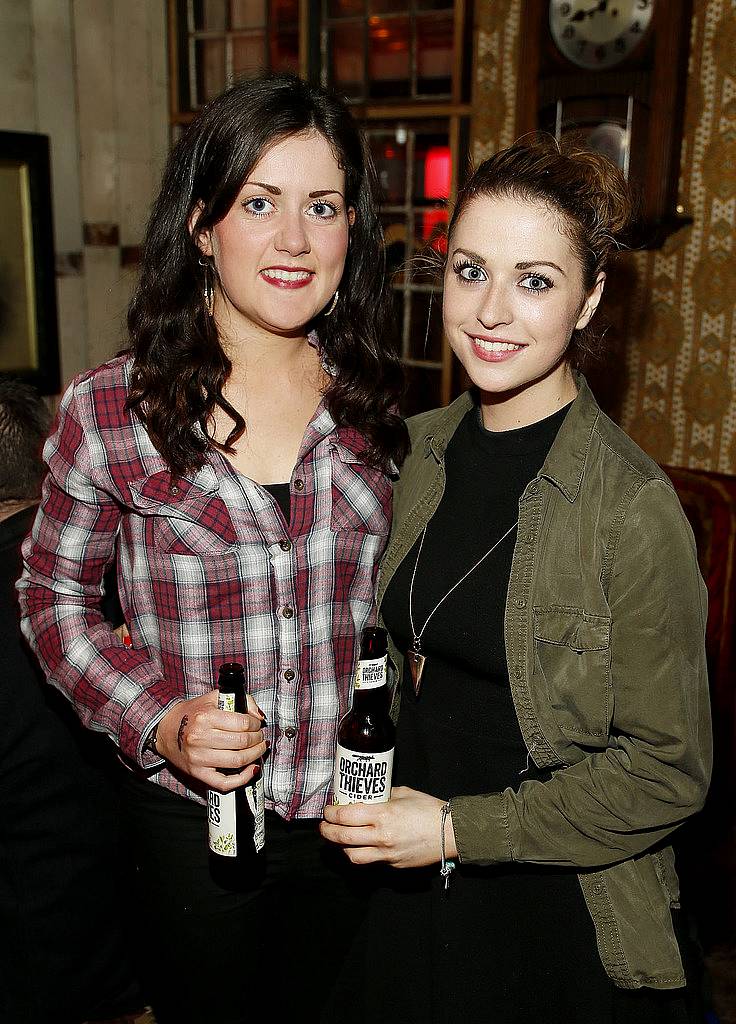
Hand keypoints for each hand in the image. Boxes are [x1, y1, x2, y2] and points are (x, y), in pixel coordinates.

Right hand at [155, 691, 266, 791]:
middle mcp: (200, 738)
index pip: (243, 723)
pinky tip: (252, 769)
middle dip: (258, 739)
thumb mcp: (214, 698)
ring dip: (255, 755)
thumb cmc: (191, 713)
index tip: (256, 724)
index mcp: (206, 717)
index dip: (255, 724)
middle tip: (259, 736)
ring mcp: (198, 758)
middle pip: (242, 742)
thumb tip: (259, 716)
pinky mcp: (198, 773)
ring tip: (258, 749)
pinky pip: (225, 782)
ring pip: (238, 761)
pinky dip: (243, 778)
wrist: (165, 730)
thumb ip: (240, 700)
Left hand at [320, 786, 457, 868]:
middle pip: (343, 837)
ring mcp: (387, 853)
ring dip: (341, 846)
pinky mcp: (394, 864)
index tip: (327, 810)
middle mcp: (381, 836)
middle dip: (327, 831)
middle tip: (324, 826)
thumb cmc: (429, 809)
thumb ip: (384, 795)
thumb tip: (370, 795)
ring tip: (339, 838)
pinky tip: (361, 845)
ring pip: (353, 855)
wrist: (451, 832)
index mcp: (383, 814)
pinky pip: (371, 860)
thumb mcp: (404, 793)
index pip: (346, 816)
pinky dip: (362, 853)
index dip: (331, 813)